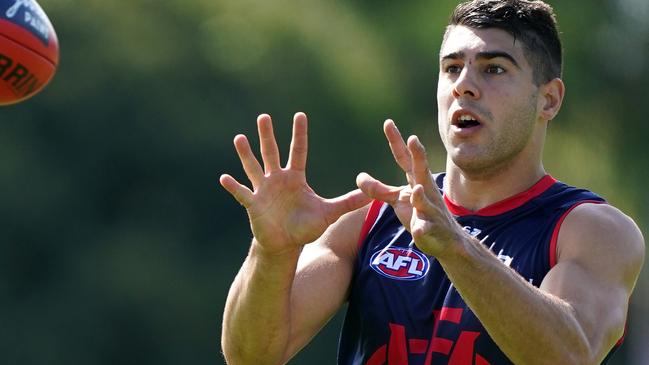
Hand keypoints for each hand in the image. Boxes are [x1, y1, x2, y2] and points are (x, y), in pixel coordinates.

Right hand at [220, 113, 370, 253]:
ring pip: (254, 168)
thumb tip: (374, 195)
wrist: (285, 244)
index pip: (298, 151)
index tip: (300, 115)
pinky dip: (233, 186)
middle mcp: (277, 179)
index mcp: (295, 178)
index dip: (299, 134)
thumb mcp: (329, 213)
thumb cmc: (305, 226)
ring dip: (246, 154)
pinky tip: (224, 177)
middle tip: (264, 117)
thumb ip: (349, 202)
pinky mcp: (253, 204)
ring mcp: (263, 190)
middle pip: (272, 153)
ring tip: (240, 138)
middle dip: (268, 136)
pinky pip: (242, 193)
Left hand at [356, 120, 463, 256]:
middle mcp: (425, 192)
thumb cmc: (421, 215)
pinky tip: (418, 231)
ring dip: (420, 196)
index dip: (396, 141)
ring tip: (415, 190)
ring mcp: (430, 211)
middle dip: (418, 156)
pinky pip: (426, 229)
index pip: (405, 158)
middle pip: (420, 171)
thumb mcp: (398, 200)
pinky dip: (422, 229)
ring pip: (425, 202)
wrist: (447, 240)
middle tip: (413, 140)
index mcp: (416, 181)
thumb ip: (380, 189)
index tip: (388, 122)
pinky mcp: (431, 230)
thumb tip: (359, 177)